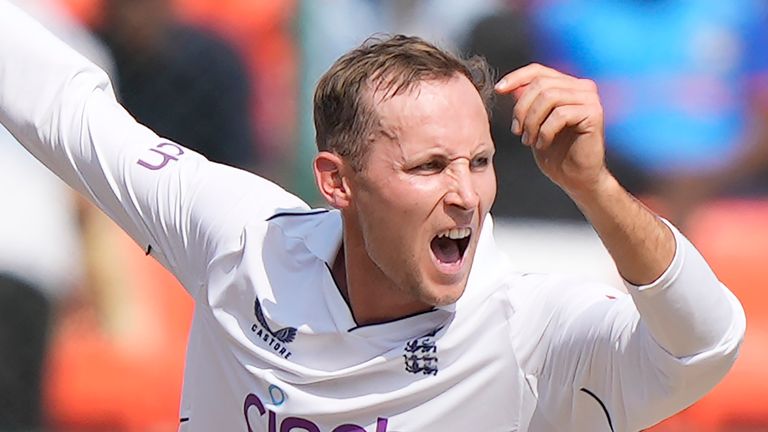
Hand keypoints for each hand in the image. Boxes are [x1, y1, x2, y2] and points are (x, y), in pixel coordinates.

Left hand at [495, 64, 608, 196]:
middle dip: (521, 109)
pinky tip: (542, 144)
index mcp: (567, 85)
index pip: (538, 71)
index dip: (516, 77)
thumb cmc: (555, 153)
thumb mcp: (534, 124)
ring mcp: (590, 99)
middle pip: (540, 84)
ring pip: (549, 97)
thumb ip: (527, 103)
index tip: (498, 90)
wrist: (576, 178)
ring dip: (531, 121)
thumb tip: (509, 87)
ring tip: (528, 140)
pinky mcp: (594, 113)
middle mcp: (582, 87)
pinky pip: (560, 115)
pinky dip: (544, 131)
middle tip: (517, 132)